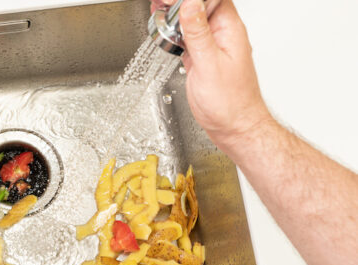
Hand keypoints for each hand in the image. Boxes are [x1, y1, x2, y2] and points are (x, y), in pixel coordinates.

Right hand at [160, 0, 272, 145]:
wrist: (233, 127)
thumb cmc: (230, 103)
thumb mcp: (210, 64)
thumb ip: (198, 33)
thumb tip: (189, 4)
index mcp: (229, 30)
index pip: (211, 0)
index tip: (170, 1)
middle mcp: (221, 34)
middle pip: (199, 6)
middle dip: (178, 4)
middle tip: (159, 5)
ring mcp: (211, 45)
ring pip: (191, 20)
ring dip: (174, 15)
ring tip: (157, 13)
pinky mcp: (201, 57)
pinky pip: (187, 36)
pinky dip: (174, 32)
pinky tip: (163, 30)